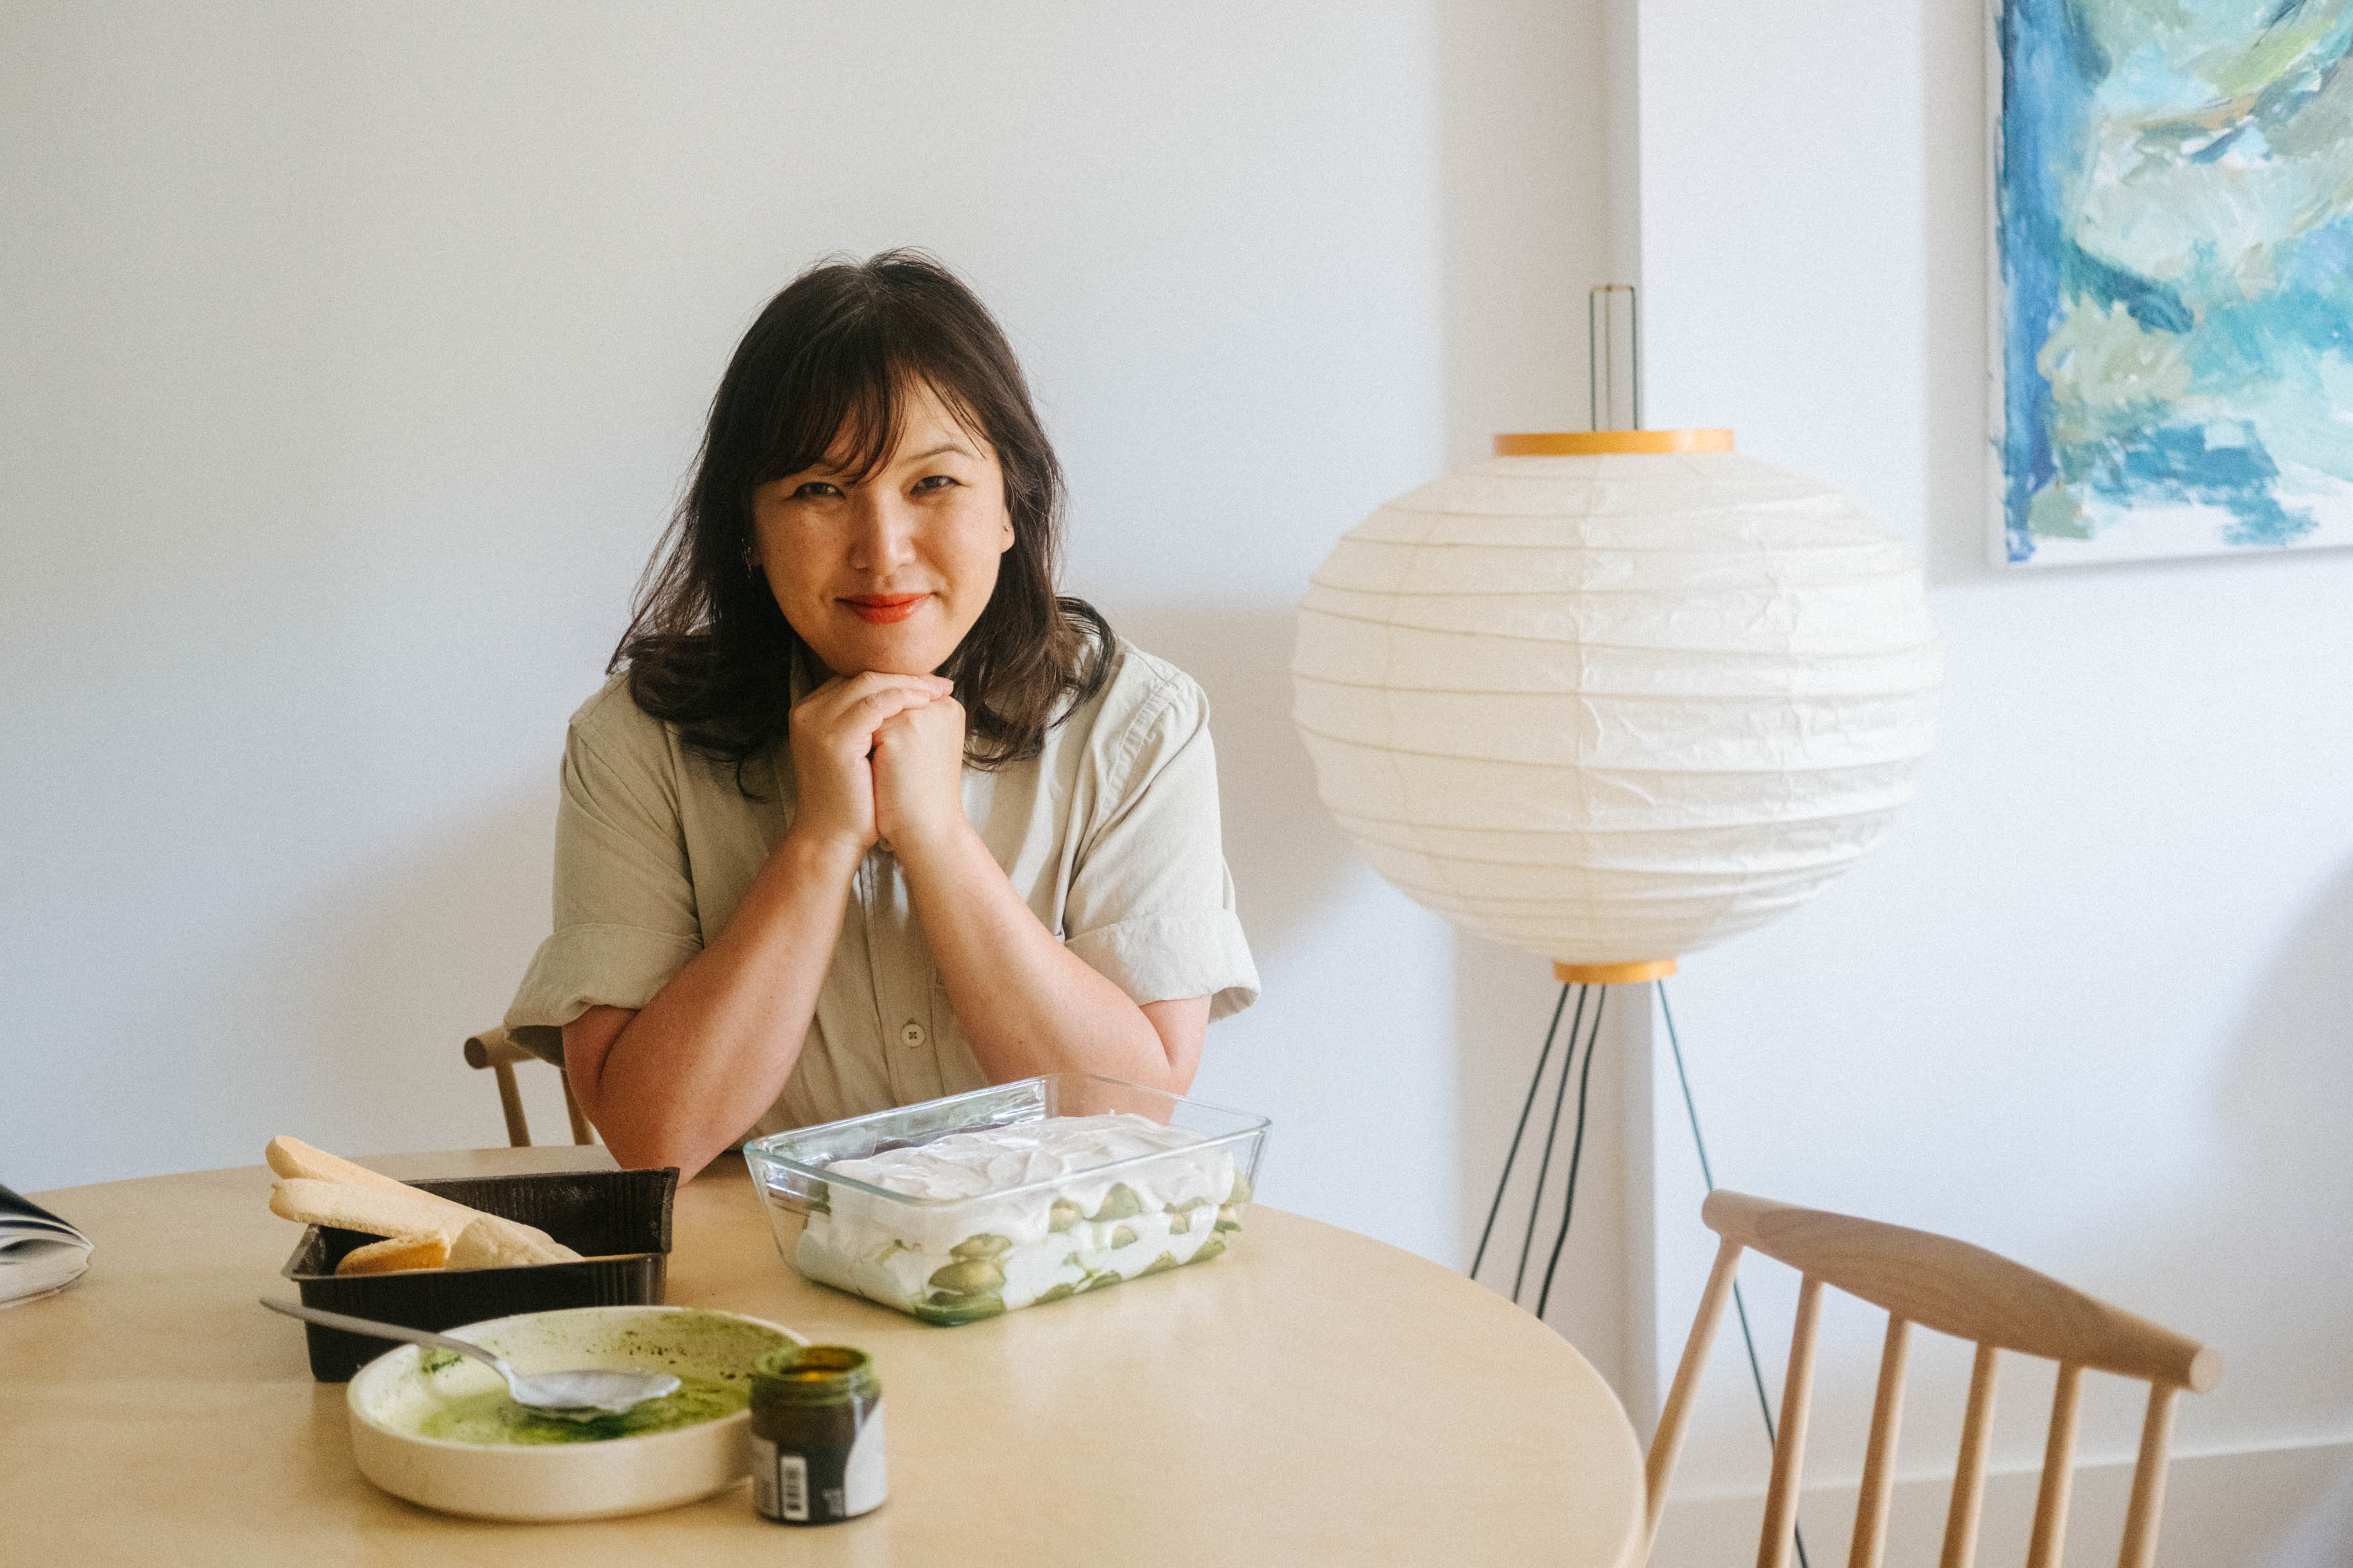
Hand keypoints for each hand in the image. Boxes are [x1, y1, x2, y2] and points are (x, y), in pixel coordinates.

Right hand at [785, 672, 952, 858]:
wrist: (834, 836)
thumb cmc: (853, 798)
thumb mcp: (857, 750)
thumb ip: (868, 721)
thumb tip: (909, 695)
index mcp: (811, 711)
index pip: (858, 680)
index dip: (895, 677)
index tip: (928, 683)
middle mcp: (807, 711)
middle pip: (863, 677)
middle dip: (906, 676)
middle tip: (940, 683)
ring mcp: (816, 723)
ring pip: (869, 685)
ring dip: (909, 684)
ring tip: (939, 691)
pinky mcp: (833, 738)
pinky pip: (873, 706)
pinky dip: (902, 699)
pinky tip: (925, 704)